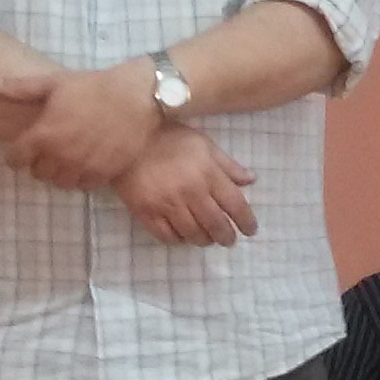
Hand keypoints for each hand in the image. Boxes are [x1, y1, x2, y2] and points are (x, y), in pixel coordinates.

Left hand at [0, 60, 161, 189]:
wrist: (138, 97)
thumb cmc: (94, 87)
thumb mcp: (56, 82)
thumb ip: (21, 88)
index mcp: (43, 135)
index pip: (15, 159)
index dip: (16, 154)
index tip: (23, 148)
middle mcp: (60, 156)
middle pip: (37, 173)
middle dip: (39, 162)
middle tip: (48, 150)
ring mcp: (83, 167)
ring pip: (60, 183)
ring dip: (59, 173)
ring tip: (66, 159)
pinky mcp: (104, 173)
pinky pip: (84, 186)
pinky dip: (81, 178)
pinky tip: (85, 163)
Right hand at [113, 124, 257, 245]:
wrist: (128, 141)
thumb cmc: (170, 139)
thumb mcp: (204, 145)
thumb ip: (228, 165)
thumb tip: (251, 180)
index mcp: (208, 175)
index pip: (235, 205)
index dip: (246, 221)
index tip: (250, 231)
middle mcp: (192, 193)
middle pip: (216, 224)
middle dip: (226, 237)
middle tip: (229, 240)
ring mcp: (168, 205)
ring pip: (193, 234)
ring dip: (204, 240)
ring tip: (207, 239)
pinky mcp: (147, 214)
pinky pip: (167, 236)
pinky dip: (178, 240)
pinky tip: (182, 236)